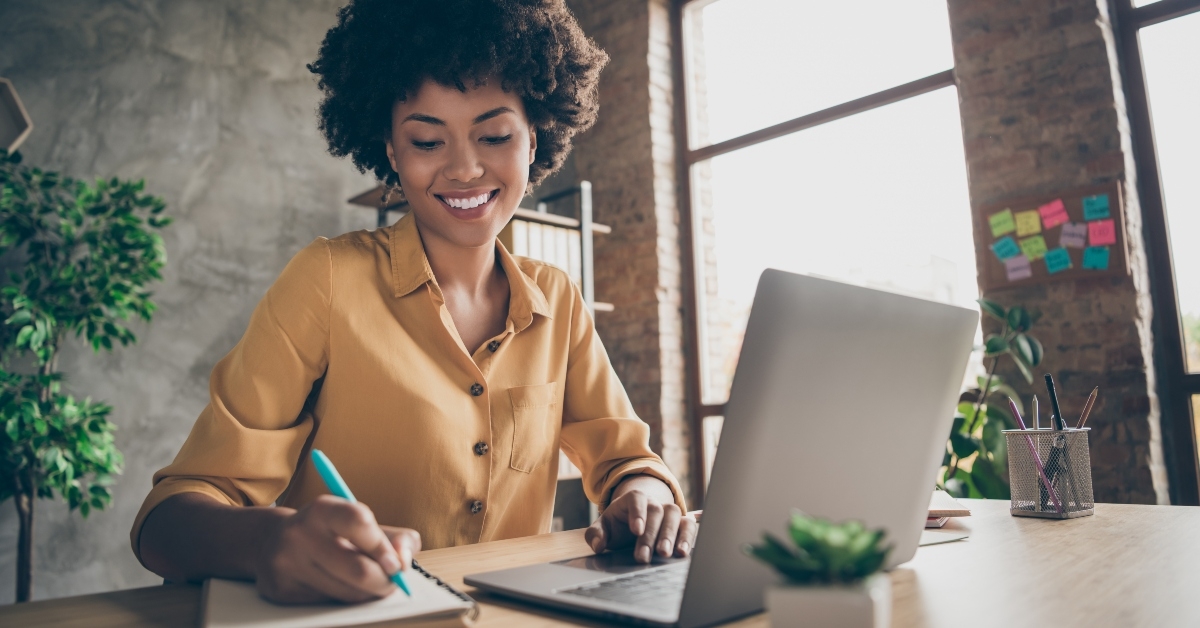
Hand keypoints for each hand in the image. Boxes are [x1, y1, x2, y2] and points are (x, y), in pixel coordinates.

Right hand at [254, 495, 421, 603]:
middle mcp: (300, 534)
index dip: (383, 546)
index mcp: (321, 510)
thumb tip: (404, 559)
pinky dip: (346, 599)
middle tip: (392, 580)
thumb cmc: (328, 531)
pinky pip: (329, 604)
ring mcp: (287, 564)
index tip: (396, 563)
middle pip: (358, 569)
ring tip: (369, 582)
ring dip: (368, 593)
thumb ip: (393, 537)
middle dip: (384, 581)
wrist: (271, 541)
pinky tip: (342, 586)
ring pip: (347, 593)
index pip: (359, 522)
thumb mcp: (358, 522)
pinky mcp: (282, 590)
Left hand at [584, 476, 696, 563]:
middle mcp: (653, 502)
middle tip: (644, 555)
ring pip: (674, 515)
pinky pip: (688, 525)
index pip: (636, 499)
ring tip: (664, 554)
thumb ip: (596, 534)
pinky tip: (681, 552)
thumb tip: (598, 545)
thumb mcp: (604, 527)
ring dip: (670, 535)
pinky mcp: (680, 523)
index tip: (635, 530)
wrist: (634, 523)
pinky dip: (687, 537)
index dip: (637, 513)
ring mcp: (668, 511)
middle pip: (656, 511)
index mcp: (633, 498)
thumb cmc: (619, 525)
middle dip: (651, 534)